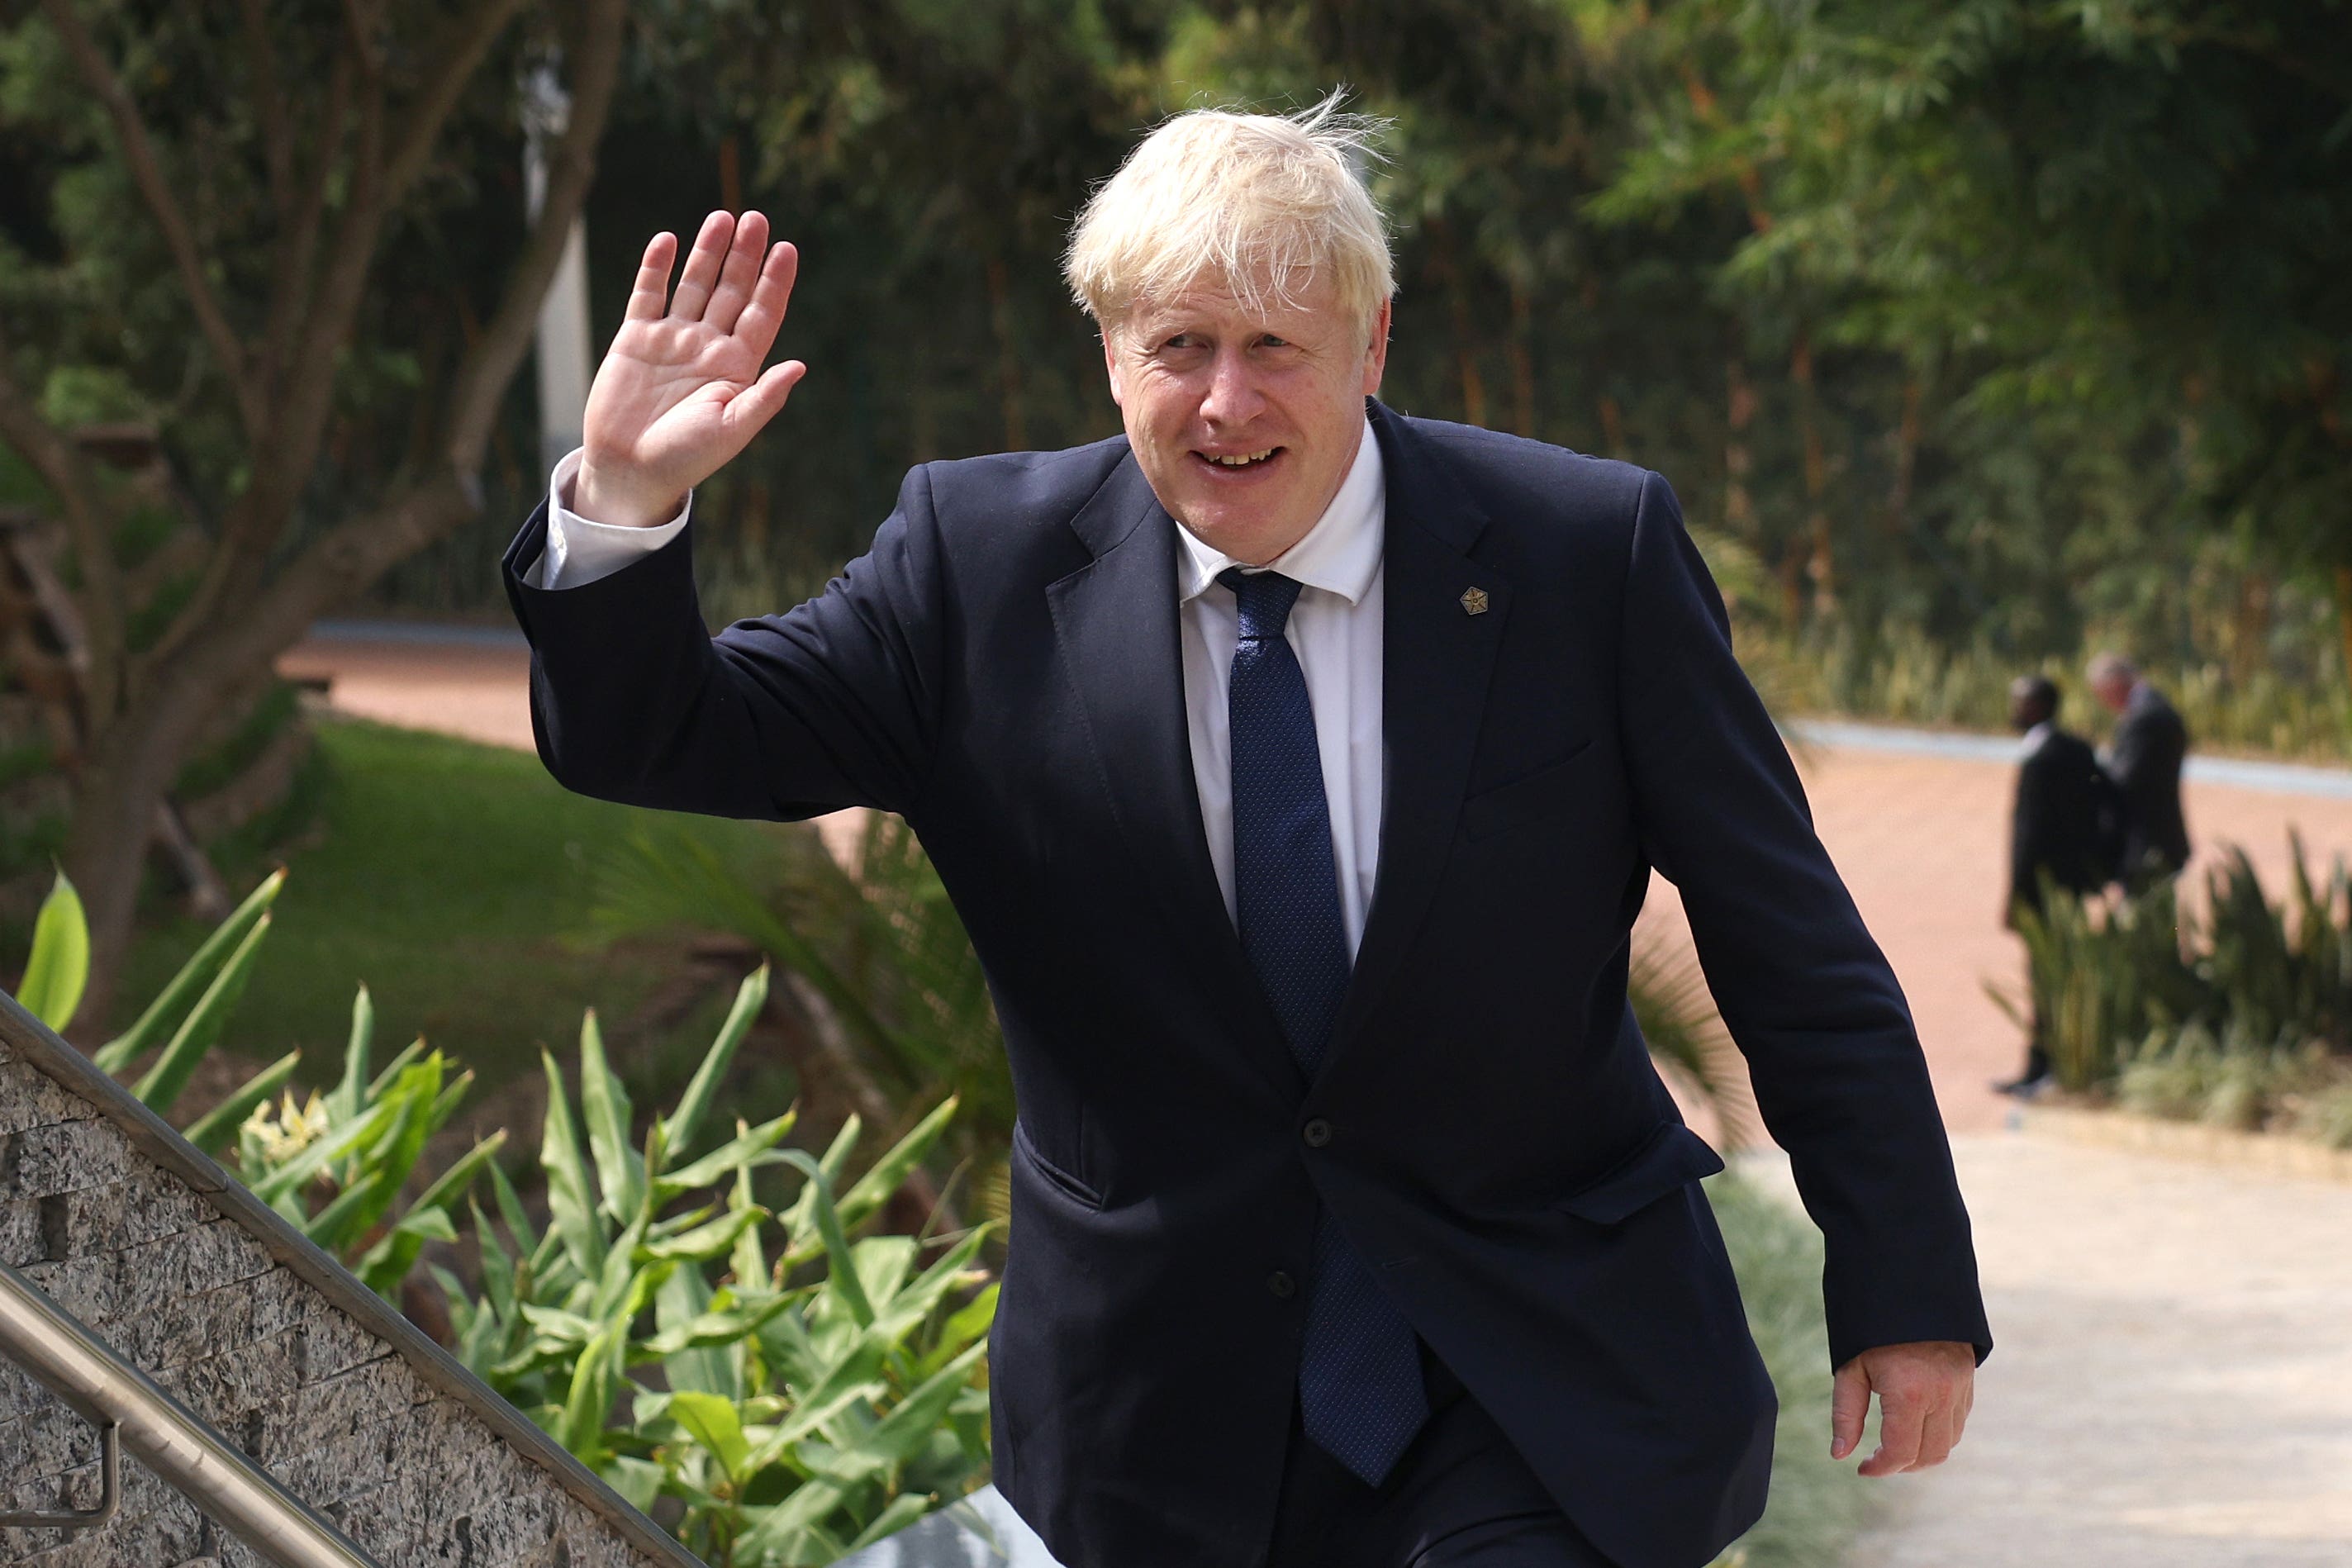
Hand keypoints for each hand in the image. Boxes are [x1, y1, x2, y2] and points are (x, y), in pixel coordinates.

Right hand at [575, 209, 806, 527]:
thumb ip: (765, 397)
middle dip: (744, 256)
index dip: (775, 282)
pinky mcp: (636, 338)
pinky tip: (668, 241)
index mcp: (737, 367)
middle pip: (732, 291)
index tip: (786, 249)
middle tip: (756, 218)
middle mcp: (708, 347)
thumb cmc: (687, 458)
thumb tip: (800, 365)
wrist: (631, 469)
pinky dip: (656, 267)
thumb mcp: (733, 430)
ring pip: (694, 284)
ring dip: (707, 252)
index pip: (762, 314)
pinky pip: (648, 294)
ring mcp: (672, 339)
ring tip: (722, 218)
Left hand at [1830, 1340, 1974, 1476]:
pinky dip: (1938, 1434)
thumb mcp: (1850, 1368)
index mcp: (1910, 1393)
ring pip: (1948, 1443)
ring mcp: (1960, 1389)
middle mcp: (1942, 1395)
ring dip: (1922, 1453)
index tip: (1862, 1468)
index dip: (1880, 1468)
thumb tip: (1839, 1455)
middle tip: (1876, 1459)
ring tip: (1894, 1444)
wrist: (1909, 1285)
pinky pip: (1957, 1422)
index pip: (1901, 1453)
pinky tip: (1914, 1424)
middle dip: (1902, 1465)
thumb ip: (1845, 1414)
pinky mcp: (1968, 1381)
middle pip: (1929, 1456)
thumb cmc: (1871, 1326)